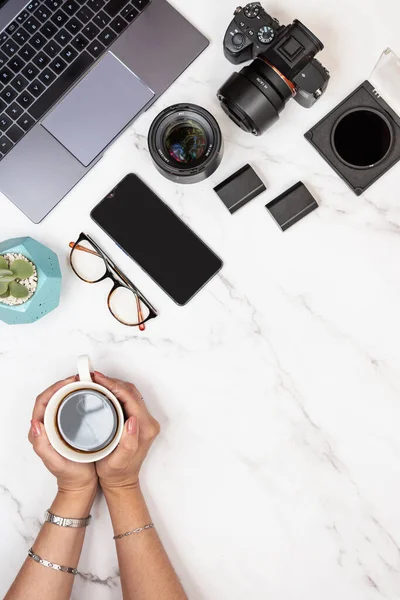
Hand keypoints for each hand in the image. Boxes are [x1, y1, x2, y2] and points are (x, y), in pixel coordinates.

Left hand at [28, 376, 97, 494]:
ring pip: (62, 400)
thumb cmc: (69, 474)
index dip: (55, 388)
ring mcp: (59, 425)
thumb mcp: (55, 461)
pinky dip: (79, 397)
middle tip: (81, 378)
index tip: (70, 382)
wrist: (81, 484)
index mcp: (41, 431)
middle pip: (52, 397)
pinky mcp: (70, 426)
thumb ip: (42, 445)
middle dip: (65, 384)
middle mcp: (48, 425)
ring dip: (72, 388)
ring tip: (86, 383)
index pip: (43, 401)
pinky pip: (71, 406)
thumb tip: (35, 423)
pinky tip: (90, 395)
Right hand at [93, 372, 159, 490]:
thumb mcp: (117, 462)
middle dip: (112, 382)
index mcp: (144, 429)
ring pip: (131, 394)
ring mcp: (145, 422)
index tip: (97, 378)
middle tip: (93, 377)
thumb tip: (132, 420)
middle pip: (131, 393)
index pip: (130, 398)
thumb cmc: (115, 473)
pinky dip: (117, 393)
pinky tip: (104, 392)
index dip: (113, 385)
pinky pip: (129, 400)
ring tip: (97, 382)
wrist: (121, 482)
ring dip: (115, 386)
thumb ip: (127, 443)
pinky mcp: (140, 422)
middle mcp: (148, 423)